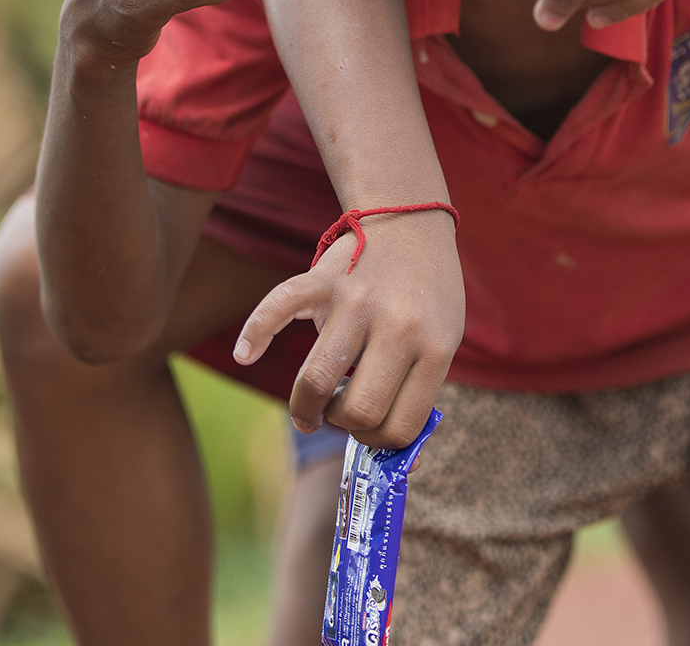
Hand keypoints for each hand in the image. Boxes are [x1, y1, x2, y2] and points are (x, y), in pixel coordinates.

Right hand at [233, 207, 464, 448]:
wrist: (412, 222)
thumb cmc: (428, 294)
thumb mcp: (442, 340)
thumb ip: (418, 394)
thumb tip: (400, 466)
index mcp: (435, 347)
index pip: (401, 425)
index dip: (380, 440)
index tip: (372, 428)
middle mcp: (397, 325)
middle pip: (358, 410)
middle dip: (344, 425)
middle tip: (341, 413)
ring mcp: (357, 301)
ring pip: (317, 379)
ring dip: (305, 408)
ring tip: (309, 412)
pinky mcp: (325, 279)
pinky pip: (279, 308)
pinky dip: (255, 333)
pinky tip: (248, 354)